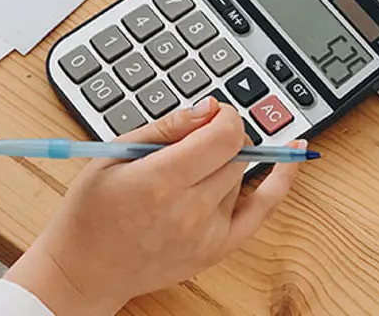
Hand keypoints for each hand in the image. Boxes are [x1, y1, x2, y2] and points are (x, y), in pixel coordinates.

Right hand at [5, 99, 302, 315]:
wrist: (85, 270)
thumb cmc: (91, 212)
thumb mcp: (114, 155)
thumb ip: (166, 128)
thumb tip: (208, 108)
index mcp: (161, 182)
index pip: (224, 136)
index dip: (223, 116)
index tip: (211, 113)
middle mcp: (190, 210)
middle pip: (235, 154)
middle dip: (223, 136)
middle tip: (196, 138)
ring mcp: (207, 234)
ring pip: (241, 178)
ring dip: (226, 164)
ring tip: (190, 171)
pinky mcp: (216, 250)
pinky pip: (262, 211)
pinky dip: (281, 183)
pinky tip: (293, 157)